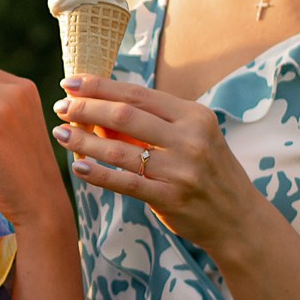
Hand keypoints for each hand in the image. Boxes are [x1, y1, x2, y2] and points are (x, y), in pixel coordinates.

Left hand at [52, 76, 262, 244]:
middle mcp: (190, 139)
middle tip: (60, 106)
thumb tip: (98, 106)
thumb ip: (153, 122)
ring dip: (84, 140)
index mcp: (194, 116)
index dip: (100, 86)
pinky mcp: (171, 198)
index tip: (71, 81)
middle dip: (86, 108)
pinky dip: (99, 174)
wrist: (238, 218)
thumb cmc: (207, 170)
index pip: (138, 94)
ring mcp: (181, 170)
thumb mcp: (192, 137)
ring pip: (120, 150)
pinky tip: (78, 166)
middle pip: (125, 116)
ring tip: (60, 133)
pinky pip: (126, 183)